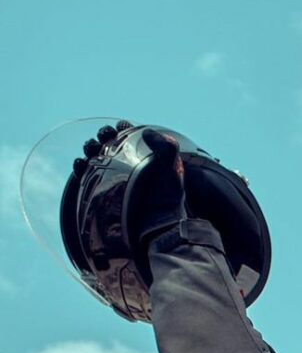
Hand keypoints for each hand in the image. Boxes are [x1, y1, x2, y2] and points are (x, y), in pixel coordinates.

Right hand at [75, 121, 188, 249]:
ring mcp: (116, 180)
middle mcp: (130, 169)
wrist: (156, 226)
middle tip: (104, 136)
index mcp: (147, 160)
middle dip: (104, 136)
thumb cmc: (167, 198)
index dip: (124, 129)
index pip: (131, 138)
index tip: (121, 126)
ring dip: (90, 149)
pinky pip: (86, 177)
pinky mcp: (103, 193)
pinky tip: (80, 163)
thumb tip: (148, 131)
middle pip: (111, 146)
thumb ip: (165, 148)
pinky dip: (80, 168)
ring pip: (96, 159)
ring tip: (91, 148)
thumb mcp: (170, 169)